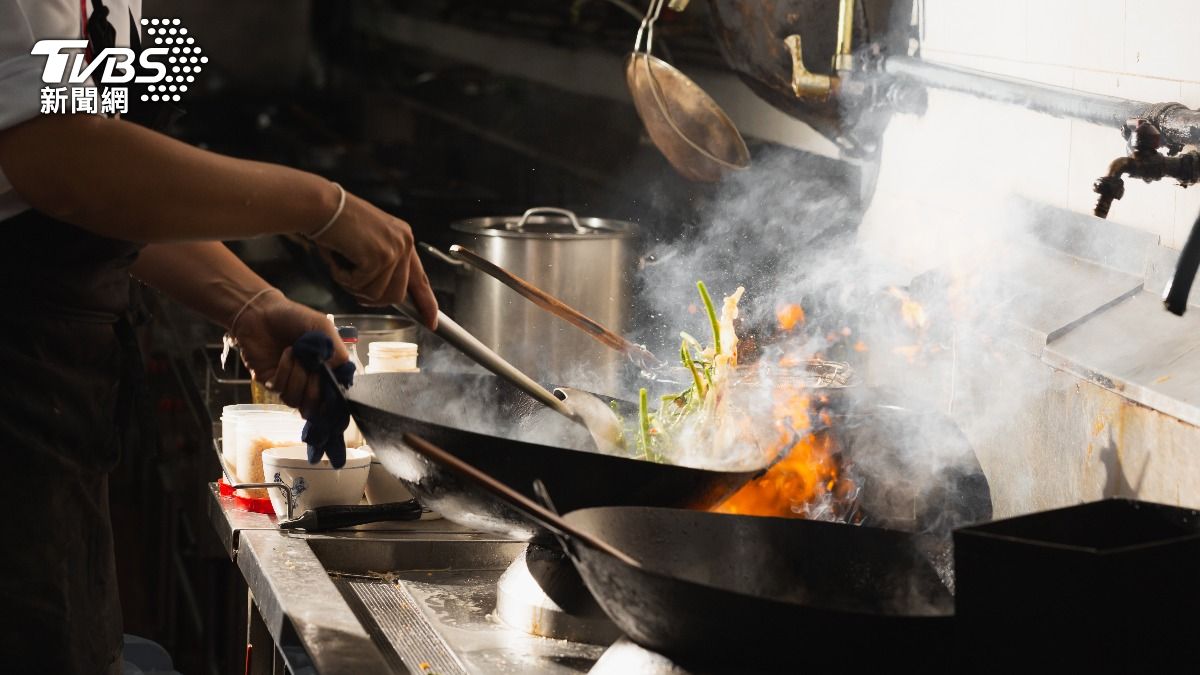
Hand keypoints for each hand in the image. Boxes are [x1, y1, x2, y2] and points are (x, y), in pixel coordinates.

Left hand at [232, 290, 348, 415]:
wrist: (261, 312)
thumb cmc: (294, 317)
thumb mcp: (324, 328)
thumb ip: (337, 353)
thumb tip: (340, 377)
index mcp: (326, 369)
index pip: (333, 396)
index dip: (333, 397)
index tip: (331, 385)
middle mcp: (308, 379)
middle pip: (316, 403)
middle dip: (315, 386)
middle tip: (312, 366)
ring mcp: (289, 382)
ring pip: (297, 400)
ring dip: (298, 377)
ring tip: (296, 356)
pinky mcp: (271, 382)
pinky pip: (280, 389)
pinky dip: (284, 370)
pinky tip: (285, 354)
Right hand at [311, 191, 438, 327]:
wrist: (320, 206)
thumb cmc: (335, 226)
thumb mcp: (367, 245)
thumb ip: (382, 268)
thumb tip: (385, 298)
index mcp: (404, 239)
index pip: (420, 278)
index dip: (426, 303)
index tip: (432, 322)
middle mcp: (404, 243)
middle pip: (397, 295)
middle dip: (371, 298)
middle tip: (349, 282)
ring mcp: (394, 250)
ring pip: (377, 294)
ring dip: (353, 286)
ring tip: (342, 264)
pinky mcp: (380, 256)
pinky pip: (361, 287)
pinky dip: (343, 278)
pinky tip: (337, 259)